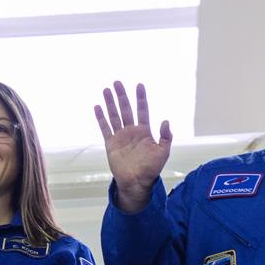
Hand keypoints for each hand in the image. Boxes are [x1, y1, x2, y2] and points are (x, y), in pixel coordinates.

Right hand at [94, 81, 172, 212]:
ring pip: (114, 115)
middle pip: (126, 109)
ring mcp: (121, 137)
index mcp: (144, 132)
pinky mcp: (111, 144)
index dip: (141, 98)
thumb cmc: (152, 169)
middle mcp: (132, 131)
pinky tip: (98, 107)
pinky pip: (105, 128)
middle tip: (117, 82)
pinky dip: (101, 118)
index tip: (139, 85)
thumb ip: (166, 136)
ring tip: (106, 89)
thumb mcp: (163, 152)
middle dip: (122, 95)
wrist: (137, 182)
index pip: (142, 110)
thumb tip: (165, 120)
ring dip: (110, 103)